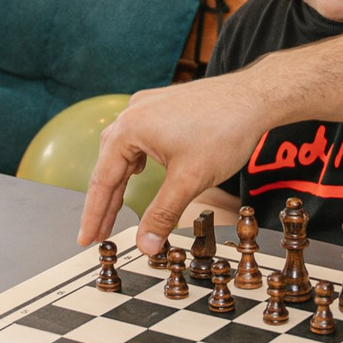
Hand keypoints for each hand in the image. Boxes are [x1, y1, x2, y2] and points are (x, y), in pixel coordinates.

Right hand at [77, 71, 274, 253]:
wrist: (255, 97)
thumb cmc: (225, 130)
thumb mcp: (189, 181)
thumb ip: (162, 215)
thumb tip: (146, 245)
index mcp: (130, 129)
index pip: (102, 180)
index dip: (94, 215)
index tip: (87, 238)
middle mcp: (132, 112)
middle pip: (109, 165)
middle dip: (105, 202)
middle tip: (98, 233)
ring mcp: (147, 106)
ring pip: (123, 150)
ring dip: (120, 181)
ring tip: (115, 209)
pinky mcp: (162, 105)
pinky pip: (138, 137)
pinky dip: (134, 160)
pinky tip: (138, 171)